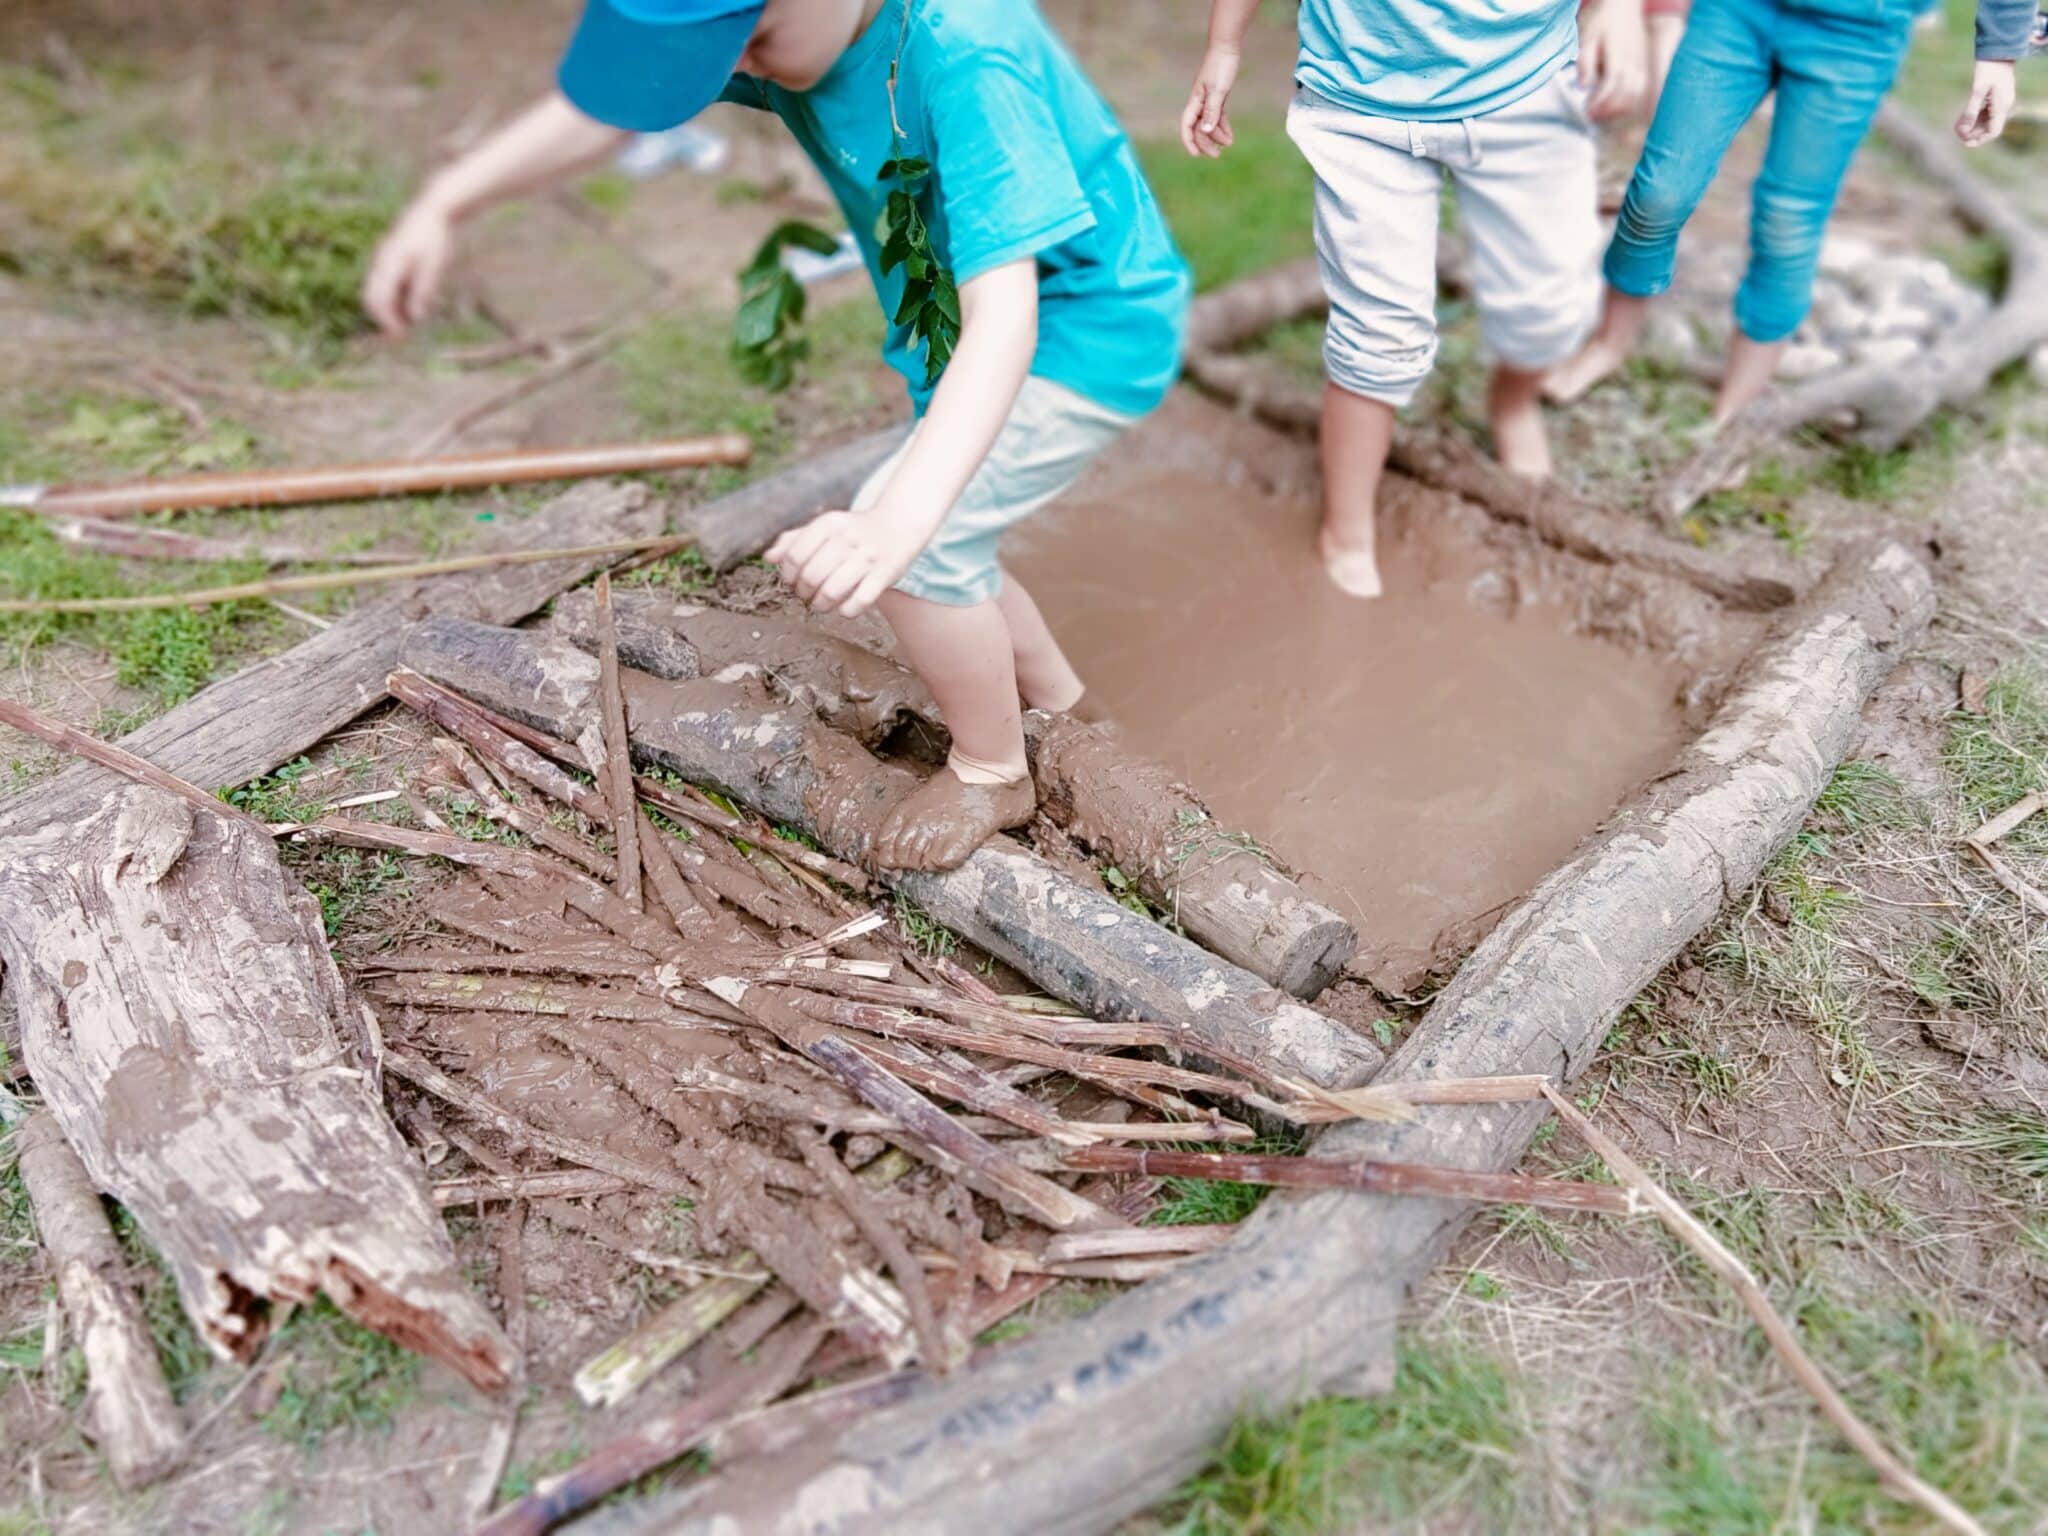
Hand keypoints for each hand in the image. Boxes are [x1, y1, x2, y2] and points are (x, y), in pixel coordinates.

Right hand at [362, 192, 456, 336]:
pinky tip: (408, 307)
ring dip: (388, 310)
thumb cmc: (435, 239)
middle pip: (371, 298)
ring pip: (376, 292)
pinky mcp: (388, 261)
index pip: (379, 300)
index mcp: (390, 264)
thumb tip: (414, 317)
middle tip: (400, 336)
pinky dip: (392, 299)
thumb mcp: (434, 267)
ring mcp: (382, 261)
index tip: (400, 336)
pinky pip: (383, 285)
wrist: (433, 211)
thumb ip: (423, 291)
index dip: (387, 321)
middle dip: (382, 318)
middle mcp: (381, 263)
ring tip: (407, 324)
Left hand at [765, 508, 921, 617]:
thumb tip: (768, 558)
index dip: (787, 575)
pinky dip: (846, 611)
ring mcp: (868, 558)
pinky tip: (843, 607)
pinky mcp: (885, 575)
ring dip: (820, 605)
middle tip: (806, 594)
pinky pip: (858, 603)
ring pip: (831, 592)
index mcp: (830, 524)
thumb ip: (794, 540)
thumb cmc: (853, 531)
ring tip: (820, 604)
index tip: (791, 581)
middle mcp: (848, 538)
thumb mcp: (825, 528)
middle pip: (811, 576)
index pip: (795, 555)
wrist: (897, 527)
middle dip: (802, 592)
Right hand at [1180, 45, 1240, 157]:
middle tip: (1217, 155)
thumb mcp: (1218, 90)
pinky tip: (1229, 136)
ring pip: (1209, 123)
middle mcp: (1199, 102)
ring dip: (1217, 136)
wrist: (1227, 47)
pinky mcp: (1217, 96)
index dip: (1189, 141)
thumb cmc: (1221, 66)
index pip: (1187, 125)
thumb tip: (1204, 131)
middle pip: (1198, 128)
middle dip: (1206, 143)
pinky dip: (1223, 126)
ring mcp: (1208, 100)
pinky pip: (1218, 116)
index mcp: (1195, 100)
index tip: (1195, 155)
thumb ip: (1211, 111)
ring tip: (1228, 144)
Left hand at [1578, 0, 1647, 121]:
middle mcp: (1634, 63)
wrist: (1622, 2)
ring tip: (1603, 113)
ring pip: (1637, 94)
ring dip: (1621, 109)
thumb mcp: (1585, 38)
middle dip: (1610, 112)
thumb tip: (1584, 87)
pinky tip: (1617, 104)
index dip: (1600, 105)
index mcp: (1619, 58)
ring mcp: (1641, 63)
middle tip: (1592, 116)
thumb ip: (1585, 63)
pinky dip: (1630, 100)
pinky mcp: (1643, 63)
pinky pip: (1642, 87)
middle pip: (1627, 97)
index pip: (1612, 90)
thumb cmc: (1600, 19)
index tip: (1587, 111)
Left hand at [1956, 60, 2016, 147]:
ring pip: (1986, 120)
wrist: (1997, 51)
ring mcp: (2000, 101)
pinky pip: (1985, 112)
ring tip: (1957, 126)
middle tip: (1956, 133)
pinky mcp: (1995, 97)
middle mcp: (2003, 106)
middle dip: (1973, 132)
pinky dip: (1974, 116)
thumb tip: (1964, 130)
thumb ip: (1971, 111)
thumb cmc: (1988, 69)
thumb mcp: (1978, 90)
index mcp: (2002, 106)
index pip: (1993, 132)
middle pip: (1988, 127)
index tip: (1965, 143)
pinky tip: (1962, 118)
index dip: (1980, 140)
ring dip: (1972, 125)